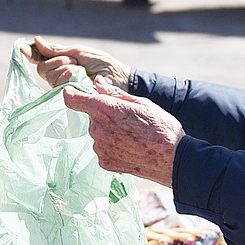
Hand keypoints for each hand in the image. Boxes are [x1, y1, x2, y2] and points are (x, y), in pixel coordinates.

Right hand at [21, 35, 130, 90]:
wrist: (117, 77)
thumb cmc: (101, 64)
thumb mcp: (78, 52)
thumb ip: (57, 50)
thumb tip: (36, 41)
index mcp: (59, 62)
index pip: (39, 58)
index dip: (30, 53)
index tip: (22, 48)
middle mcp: (57, 76)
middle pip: (41, 68)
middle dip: (57, 61)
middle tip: (75, 61)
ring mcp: (62, 87)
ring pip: (49, 76)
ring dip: (65, 68)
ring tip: (80, 69)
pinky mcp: (67, 96)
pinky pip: (57, 84)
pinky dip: (67, 76)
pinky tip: (78, 76)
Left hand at [62, 77, 182, 186]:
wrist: (172, 159)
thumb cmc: (161, 127)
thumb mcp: (141, 103)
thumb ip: (114, 93)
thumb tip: (97, 82)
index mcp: (105, 109)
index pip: (73, 99)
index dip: (71, 93)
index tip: (72, 91)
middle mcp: (98, 129)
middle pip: (91, 117)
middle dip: (104, 115)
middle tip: (127, 119)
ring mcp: (100, 147)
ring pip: (98, 133)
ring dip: (109, 131)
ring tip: (132, 135)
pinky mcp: (104, 162)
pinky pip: (103, 149)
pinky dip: (112, 146)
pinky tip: (130, 148)